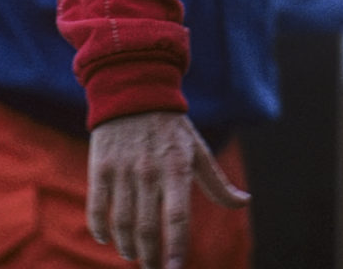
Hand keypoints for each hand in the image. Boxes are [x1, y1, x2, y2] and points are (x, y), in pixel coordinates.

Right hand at [87, 111, 249, 268]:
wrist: (134, 91)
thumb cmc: (171, 128)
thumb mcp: (198, 151)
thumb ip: (218, 183)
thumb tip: (244, 202)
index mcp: (177, 168)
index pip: (177, 218)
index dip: (176, 248)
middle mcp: (149, 171)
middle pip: (147, 228)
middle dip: (149, 257)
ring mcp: (123, 169)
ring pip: (122, 222)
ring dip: (126, 246)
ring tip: (132, 255)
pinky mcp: (100, 166)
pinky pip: (97, 206)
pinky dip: (99, 228)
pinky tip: (106, 238)